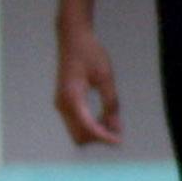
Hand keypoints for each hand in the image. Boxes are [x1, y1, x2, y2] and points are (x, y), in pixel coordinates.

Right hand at [53, 21, 121, 146]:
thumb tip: (116, 129)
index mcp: (72, 98)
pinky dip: (89, 126)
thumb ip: (111, 103)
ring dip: (94, 132)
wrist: (72, 39)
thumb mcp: (106, 76)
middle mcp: (62, 105)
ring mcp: (61, 105)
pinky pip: (76, 124)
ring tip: (111, 119)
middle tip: (117, 126)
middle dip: (99, 137)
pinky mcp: (63, 103)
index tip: (120, 141)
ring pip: (77, 132)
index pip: (88, 128)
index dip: (105, 137)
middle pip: (80, 136)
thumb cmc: (91, 53)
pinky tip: (102, 115)